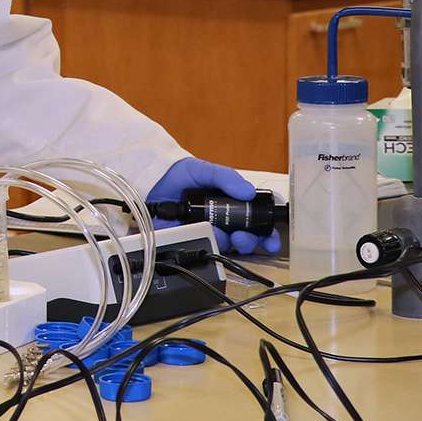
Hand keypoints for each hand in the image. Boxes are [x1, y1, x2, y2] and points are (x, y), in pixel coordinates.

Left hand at [147, 158, 281, 256]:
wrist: (149, 182)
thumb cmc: (179, 175)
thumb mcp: (205, 170)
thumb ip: (227, 178)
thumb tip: (249, 192)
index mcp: (230, 205)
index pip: (255, 221)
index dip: (267, 231)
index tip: (272, 238)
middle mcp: (221, 222)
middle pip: (246, 239)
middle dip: (253, 242)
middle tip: (247, 237)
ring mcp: (206, 233)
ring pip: (229, 248)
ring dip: (234, 245)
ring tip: (230, 236)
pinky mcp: (191, 242)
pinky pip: (206, 249)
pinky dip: (213, 244)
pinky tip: (212, 235)